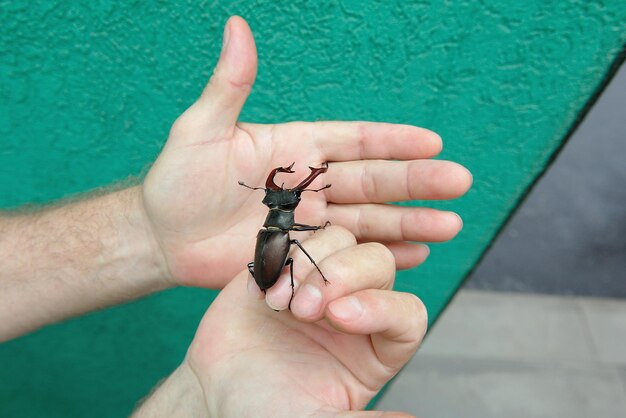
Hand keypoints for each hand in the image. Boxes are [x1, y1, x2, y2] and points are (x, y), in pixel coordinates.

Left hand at [143, 16, 471, 288]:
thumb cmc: (176, 181)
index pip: (354, 140)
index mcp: (296, 149)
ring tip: (449, 225)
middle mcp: (310, 184)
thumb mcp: (201, 130)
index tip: (433, 141)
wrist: (162, 238)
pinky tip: (414, 257)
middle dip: (416, 182)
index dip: (392, 141)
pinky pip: (347, 256)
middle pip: (373, 181)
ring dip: (409, 223)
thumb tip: (237, 24)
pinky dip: (380, 255)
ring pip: (369, 221)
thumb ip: (229, 85)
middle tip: (459, 183)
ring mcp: (310, 223)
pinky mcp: (302, 257)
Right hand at [185, 226, 424, 416]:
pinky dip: (281, 255)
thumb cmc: (267, 410)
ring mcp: (320, 282)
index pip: (405, 313)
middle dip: (342, 276)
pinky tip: (262, 289)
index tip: (339, 318)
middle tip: (303, 310)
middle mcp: (356, 307)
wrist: (218, 389)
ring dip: (311, 263)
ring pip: (342, 240)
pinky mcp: (287, 264)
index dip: (380, 307)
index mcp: (377, 348)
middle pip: (379, 263)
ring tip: (278, 300)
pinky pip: (296, 237)